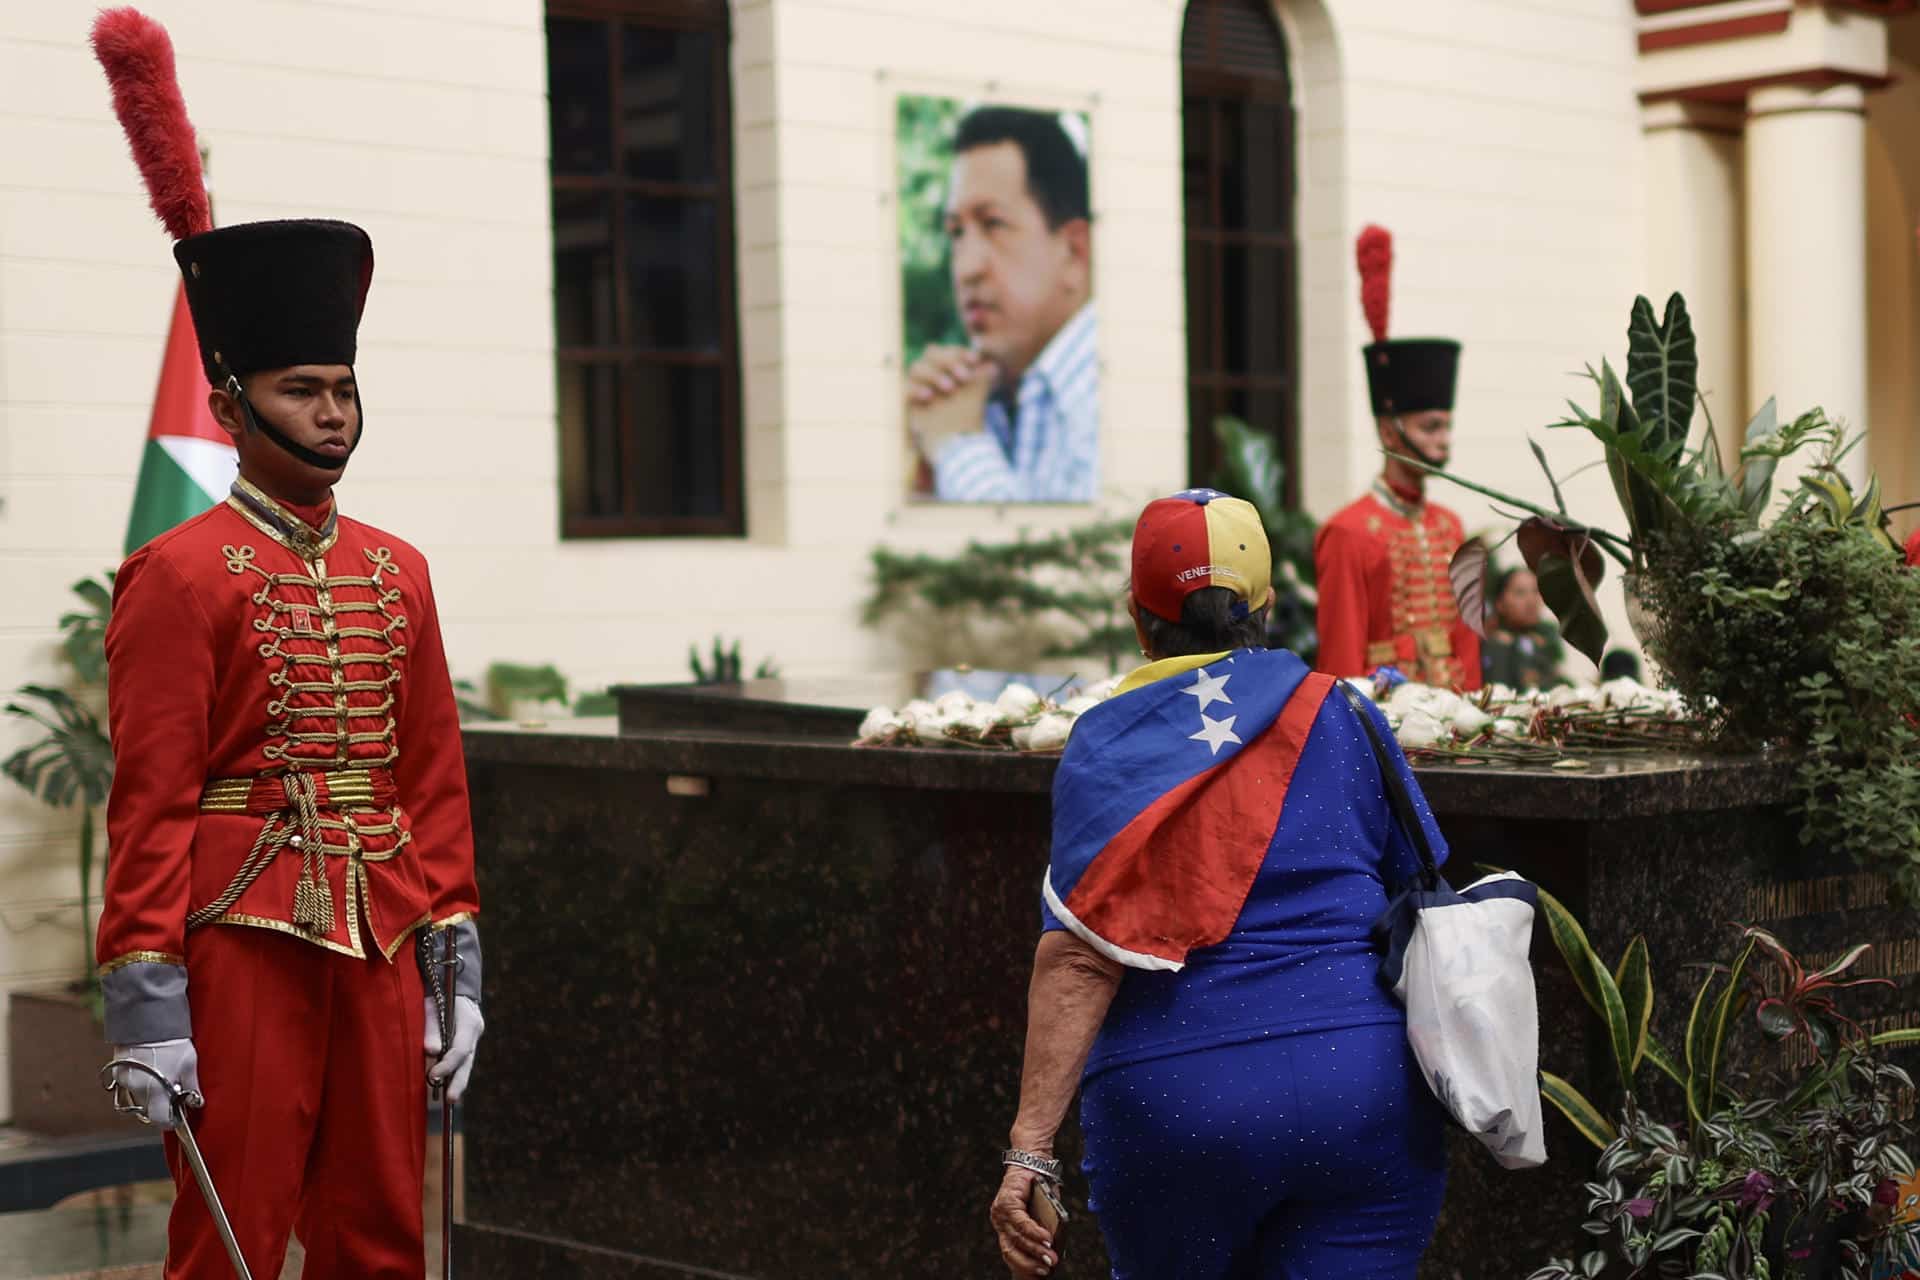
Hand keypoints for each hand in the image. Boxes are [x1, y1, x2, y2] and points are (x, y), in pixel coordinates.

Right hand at [108, 1038, 198, 1129]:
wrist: (146, 1019)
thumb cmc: (171, 1040)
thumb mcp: (189, 1063)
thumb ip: (191, 1086)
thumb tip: (196, 1103)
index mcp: (155, 1090)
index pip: (160, 1120)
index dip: (170, 1120)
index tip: (177, 1115)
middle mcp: (136, 1089)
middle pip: (148, 1110)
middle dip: (160, 1106)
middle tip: (172, 1091)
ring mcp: (124, 1081)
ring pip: (138, 1098)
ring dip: (150, 1094)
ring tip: (161, 1076)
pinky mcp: (116, 1072)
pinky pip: (129, 1086)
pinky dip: (140, 1083)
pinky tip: (149, 1069)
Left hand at [423, 995, 483, 1102]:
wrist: (452, 987)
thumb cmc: (438, 995)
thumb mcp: (431, 1006)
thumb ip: (432, 1028)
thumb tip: (431, 1052)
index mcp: (470, 1021)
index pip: (461, 1048)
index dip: (447, 1064)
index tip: (432, 1075)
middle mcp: (475, 1032)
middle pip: (468, 1060)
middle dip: (459, 1081)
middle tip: (451, 1099)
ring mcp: (473, 1038)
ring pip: (466, 1063)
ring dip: (456, 1081)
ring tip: (449, 1099)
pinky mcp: (467, 1043)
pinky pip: (461, 1061)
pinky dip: (453, 1073)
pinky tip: (445, 1087)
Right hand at [906, 345, 993, 464]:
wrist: (958, 448)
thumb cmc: (968, 421)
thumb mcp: (978, 396)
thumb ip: (983, 379)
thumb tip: (992, 365)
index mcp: (946, 369)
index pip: (947, 350)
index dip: (960, 352)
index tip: (975, 360)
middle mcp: (930, 376)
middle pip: (930, 353)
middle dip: (948, 361)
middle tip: (964, 377)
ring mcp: (918, 388)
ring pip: (916, 367)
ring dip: (934, 374)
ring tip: (950, 388)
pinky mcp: (908, 404)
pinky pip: (904, 389)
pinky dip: (915, 389)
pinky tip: (929, 397)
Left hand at [990, 1164, 1057, 1277]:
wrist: (1034, 1160)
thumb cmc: (1040, 1189)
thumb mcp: (1042, 1215)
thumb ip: (1042, 1231)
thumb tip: (1050, 1252)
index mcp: (1005, 1228)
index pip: (1011, 1253)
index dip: (1025, 1266)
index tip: (1040, 1275)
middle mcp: (1000, 1221)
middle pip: (1012, 1249)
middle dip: (1031, 1263)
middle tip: (1048, 1269)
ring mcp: (1001, 1212)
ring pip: (1018, 1237)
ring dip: (1036, 1250)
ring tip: (1051, 1258)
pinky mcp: (1007, 1201)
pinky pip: (1021, 1222)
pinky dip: (1035, 1233)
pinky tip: (1047, 1240)